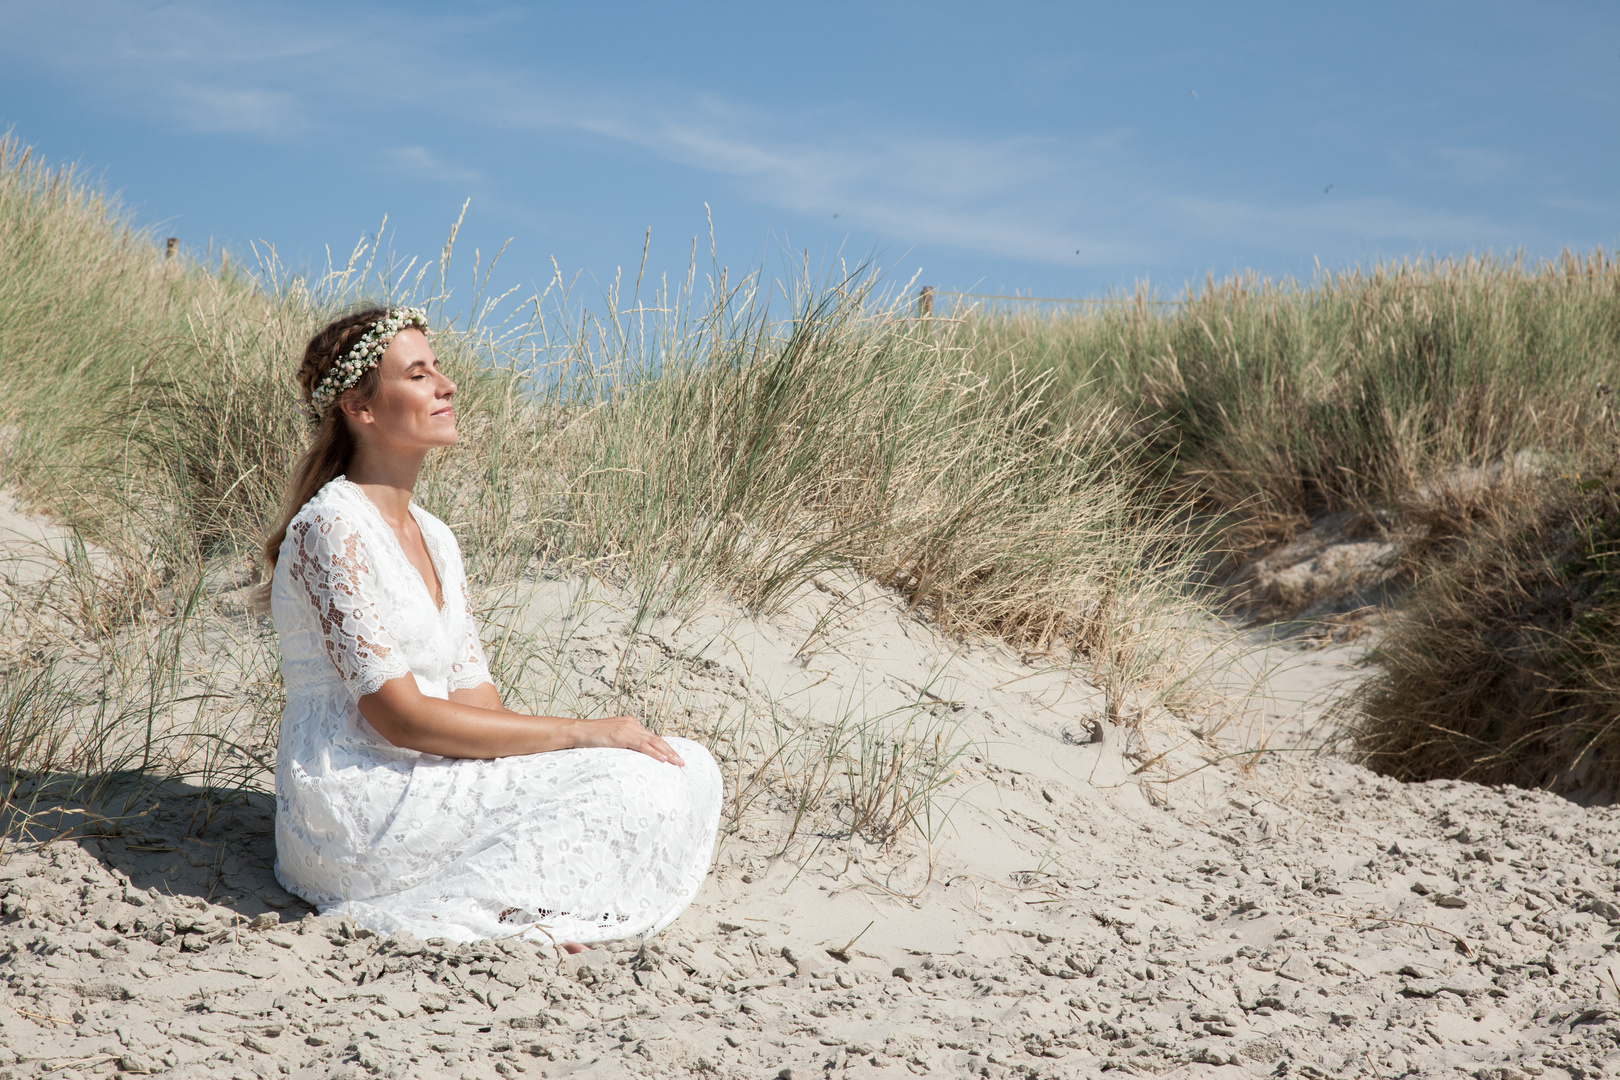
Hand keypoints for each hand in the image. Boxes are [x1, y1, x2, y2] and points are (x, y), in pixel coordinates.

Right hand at [568, 715, 685, 765]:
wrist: (575, 731)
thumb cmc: (590, 739)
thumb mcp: (610, 740)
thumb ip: (622, 745)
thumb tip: (632, 758)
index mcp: (630, 724)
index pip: (652, 737)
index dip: (664, 748)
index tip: (674, 758)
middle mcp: (631, 724)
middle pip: (656, 739)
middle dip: (670, 751)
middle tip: (682, 763)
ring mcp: (627, 729)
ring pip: (653, 742)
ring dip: (667, 754)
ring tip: (677, 763)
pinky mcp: (621, 736)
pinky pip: (642, 745)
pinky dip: (654, 753)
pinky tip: (663, 760)